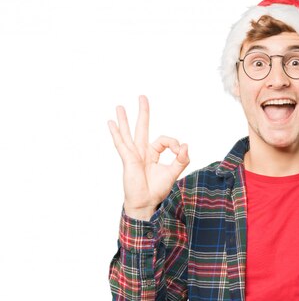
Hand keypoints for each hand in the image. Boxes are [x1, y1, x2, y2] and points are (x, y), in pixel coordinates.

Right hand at [108, 95, 189, 219]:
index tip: (180, 151)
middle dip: (143, 112)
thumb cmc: (156, 190)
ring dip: (124, 119)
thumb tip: (185, 145)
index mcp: (152, 154)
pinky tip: (111, 123)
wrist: (146, 203)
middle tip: (142, 97)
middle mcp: (142, 152)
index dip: (175, 143)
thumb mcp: (173, 173)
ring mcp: (133, 155)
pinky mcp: (128, 160)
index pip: (165, 140)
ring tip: (120, 106)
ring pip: (129, 133)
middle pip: (142, 128)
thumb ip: (181, 159)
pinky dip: (116, 133)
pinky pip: (122, 143)